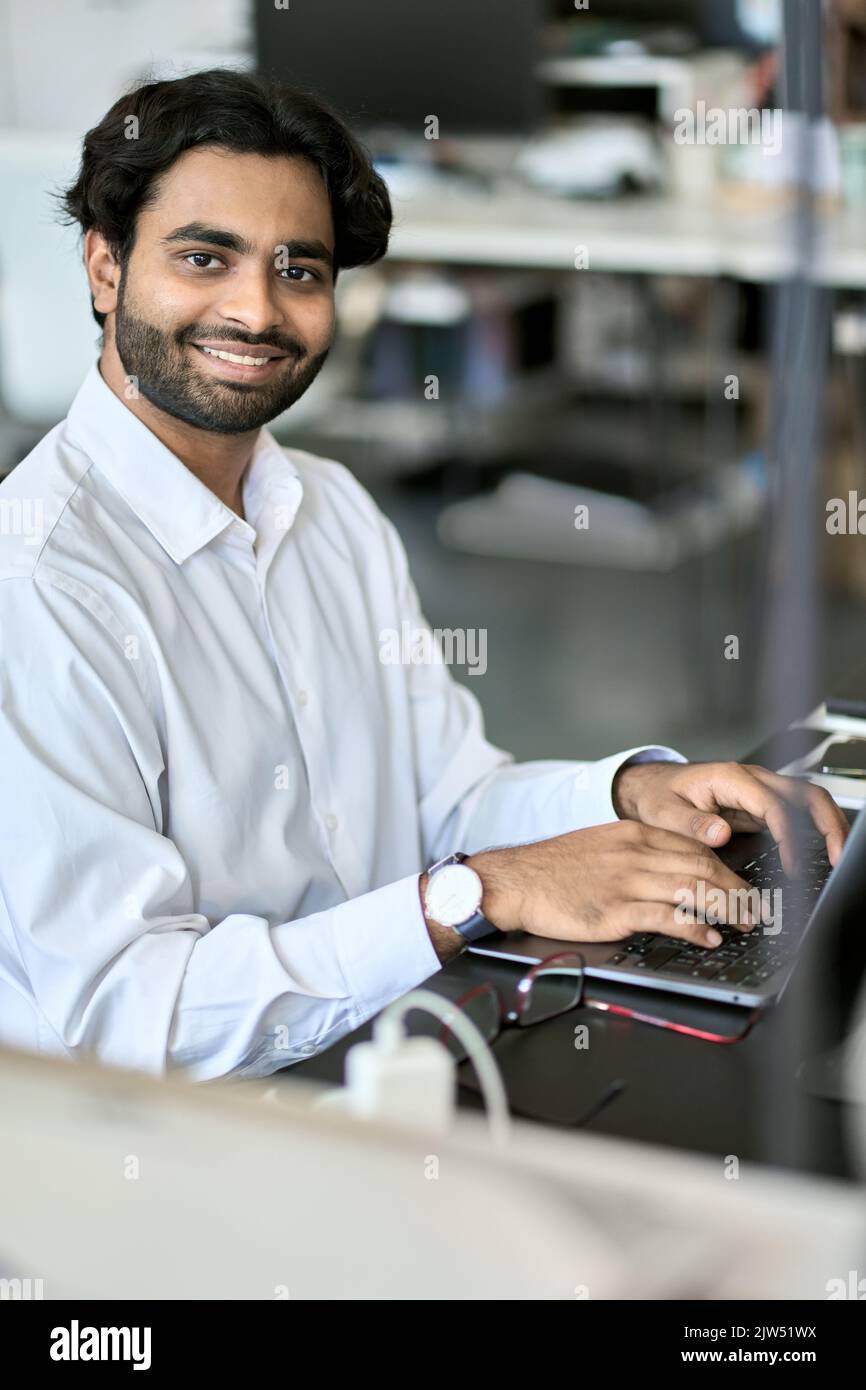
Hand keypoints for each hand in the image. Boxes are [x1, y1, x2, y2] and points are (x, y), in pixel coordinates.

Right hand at [467, 821, 757, 949]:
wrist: (516, 879)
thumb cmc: (554, 868)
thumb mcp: (601, 845)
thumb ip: (637, 854)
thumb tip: (673, 872)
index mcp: (633, 834)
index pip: (694, 847)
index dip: (726, 868)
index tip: (742, 884)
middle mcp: (635, 853)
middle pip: (702, 867)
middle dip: (736, 889)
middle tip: (755, 908)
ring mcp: (626, 881)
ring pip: (692, 890)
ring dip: (726, 908)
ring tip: (744, 923)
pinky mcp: (615, 910)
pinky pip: (666, 917)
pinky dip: (694, 928)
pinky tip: (707, 936)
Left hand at [612, 760, 848, 875]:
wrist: (652, 785)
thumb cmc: (657, 794)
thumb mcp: (663, 811)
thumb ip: (690, 824)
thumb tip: (720, 834)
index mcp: (729, 778)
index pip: (772, 804)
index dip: (787, 835)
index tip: (791, 865)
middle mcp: (752, 780)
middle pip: (804, 794)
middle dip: (827, 824)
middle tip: (838, 857)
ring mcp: (760, 792)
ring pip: (807, 802)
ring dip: (828, 827)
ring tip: (839, 858)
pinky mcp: (761, 806)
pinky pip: (796, 815)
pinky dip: (814, 832)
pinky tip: (821, 855)